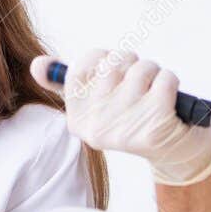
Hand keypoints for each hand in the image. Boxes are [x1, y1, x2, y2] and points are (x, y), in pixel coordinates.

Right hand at [31, 50, 210, 185]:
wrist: (173, 153)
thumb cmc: (134, 119)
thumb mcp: (98, 104)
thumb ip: (68, 83)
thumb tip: (37, 64)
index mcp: (78, 121)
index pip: (80, 67)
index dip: (102, 58)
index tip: (114, 69)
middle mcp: (97, 127)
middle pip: (112, 64)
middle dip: (131, 63)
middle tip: (139, 82)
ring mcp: (126, 128)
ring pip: (141, 68)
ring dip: (152, 72)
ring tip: (154, 91)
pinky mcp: (156, 126)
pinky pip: (164, 79)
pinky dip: (170, 81)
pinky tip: (169, 98)